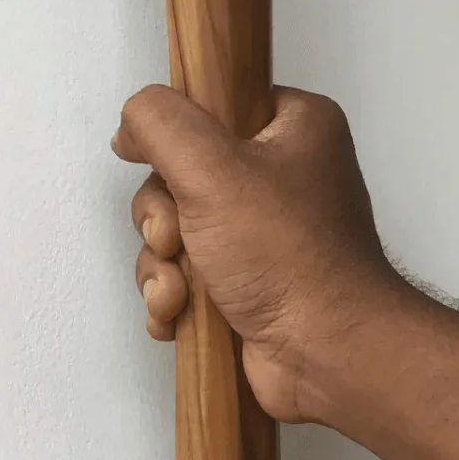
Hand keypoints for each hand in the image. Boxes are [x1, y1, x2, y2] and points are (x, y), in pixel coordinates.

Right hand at [111, 85, 407, 423]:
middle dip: (162, 218)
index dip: (174, 137)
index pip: (214, 106)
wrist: (325, 354)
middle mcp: (286, 175)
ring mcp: (267, 233)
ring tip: (180, 292)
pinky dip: (174, 295)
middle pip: (182, 173)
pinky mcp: (250, 281)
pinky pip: (188, 274)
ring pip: (177, 229)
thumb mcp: (211, 167)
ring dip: (163, 264)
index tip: (156, 165)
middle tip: (175, 240)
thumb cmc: (288, 259)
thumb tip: (133, 124)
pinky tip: (178, 314)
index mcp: (296, 127)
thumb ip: (160, 124)